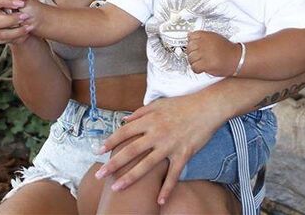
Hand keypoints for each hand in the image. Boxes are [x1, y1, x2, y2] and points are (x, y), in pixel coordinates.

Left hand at [95, 94, 223, 204]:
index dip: (110, 141)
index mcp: (149, 120)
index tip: (98, 151)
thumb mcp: (158, 104)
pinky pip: (173, 175)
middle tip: (100, 175)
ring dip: (131, 178)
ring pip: (147, 165)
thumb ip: (140, 113)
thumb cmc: (182, 104)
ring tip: (117, 188)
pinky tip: (159, 201)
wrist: (207, 107)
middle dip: (114, 164)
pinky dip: (166, 189)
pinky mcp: (183, 154)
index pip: (124, 132)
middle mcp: (157, 133)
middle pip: (131, 151)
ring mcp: (169, 145)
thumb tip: (124, 120)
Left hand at [186, 30, 240, 75]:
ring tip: (200, 62)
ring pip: (190, 58)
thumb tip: (189, 36)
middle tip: (198, 56)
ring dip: (194, 62)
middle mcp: (204, 43)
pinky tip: (202, 68)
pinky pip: (194, 67)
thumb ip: (202, 36)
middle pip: (189, 48)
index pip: (190, 36)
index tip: (195, 47)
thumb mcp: (214, 37)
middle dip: (192, 53)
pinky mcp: (206, 64)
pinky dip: (196, 69)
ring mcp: (204, 53)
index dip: (191, 43)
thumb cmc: (227, 49)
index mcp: (205, 35)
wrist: (236, 58)